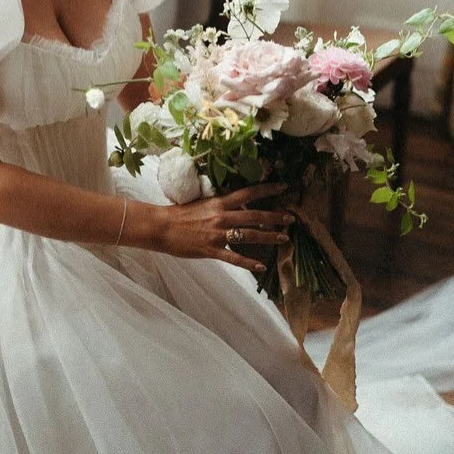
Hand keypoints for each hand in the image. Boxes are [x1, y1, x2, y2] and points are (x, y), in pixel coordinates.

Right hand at [157, 183, 292, 271]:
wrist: (161, 227)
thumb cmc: (178, 213)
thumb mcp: (201, 202)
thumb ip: (219, 204)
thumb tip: (236, 203)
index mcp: (219, 202)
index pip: (248, 193)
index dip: (267, 189)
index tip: (283, 186)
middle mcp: (221, 216)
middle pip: (254, 215)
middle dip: (275, 216)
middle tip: (291, 218)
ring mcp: (218, 234)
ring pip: (249, 235)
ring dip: (268, 236)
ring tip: (284, 238)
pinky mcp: (212, 250)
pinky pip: (234, 257)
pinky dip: (249, 263)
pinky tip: (261, 266)